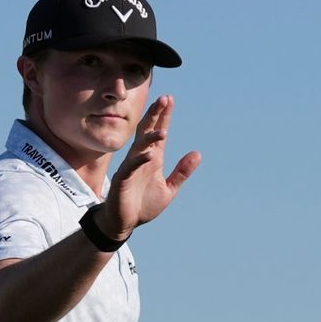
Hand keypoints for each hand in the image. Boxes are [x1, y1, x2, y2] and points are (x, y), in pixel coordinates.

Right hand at [97, 95, 200, 240]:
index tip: (170, 100)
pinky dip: (139, 160)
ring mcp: (131, 168)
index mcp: (152, 159)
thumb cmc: (143, 205)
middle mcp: (141, 159)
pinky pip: (131, 167)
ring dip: (150, 138)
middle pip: (148, 132)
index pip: (159, 134)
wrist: (124, 223)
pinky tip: (149, 153)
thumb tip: (198, 154)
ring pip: (139, 147)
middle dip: (155, 116)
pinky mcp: (122, 180)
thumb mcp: (168, 189)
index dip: (164, 117)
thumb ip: (181, 172)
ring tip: (162, 130)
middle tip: (164, 99)